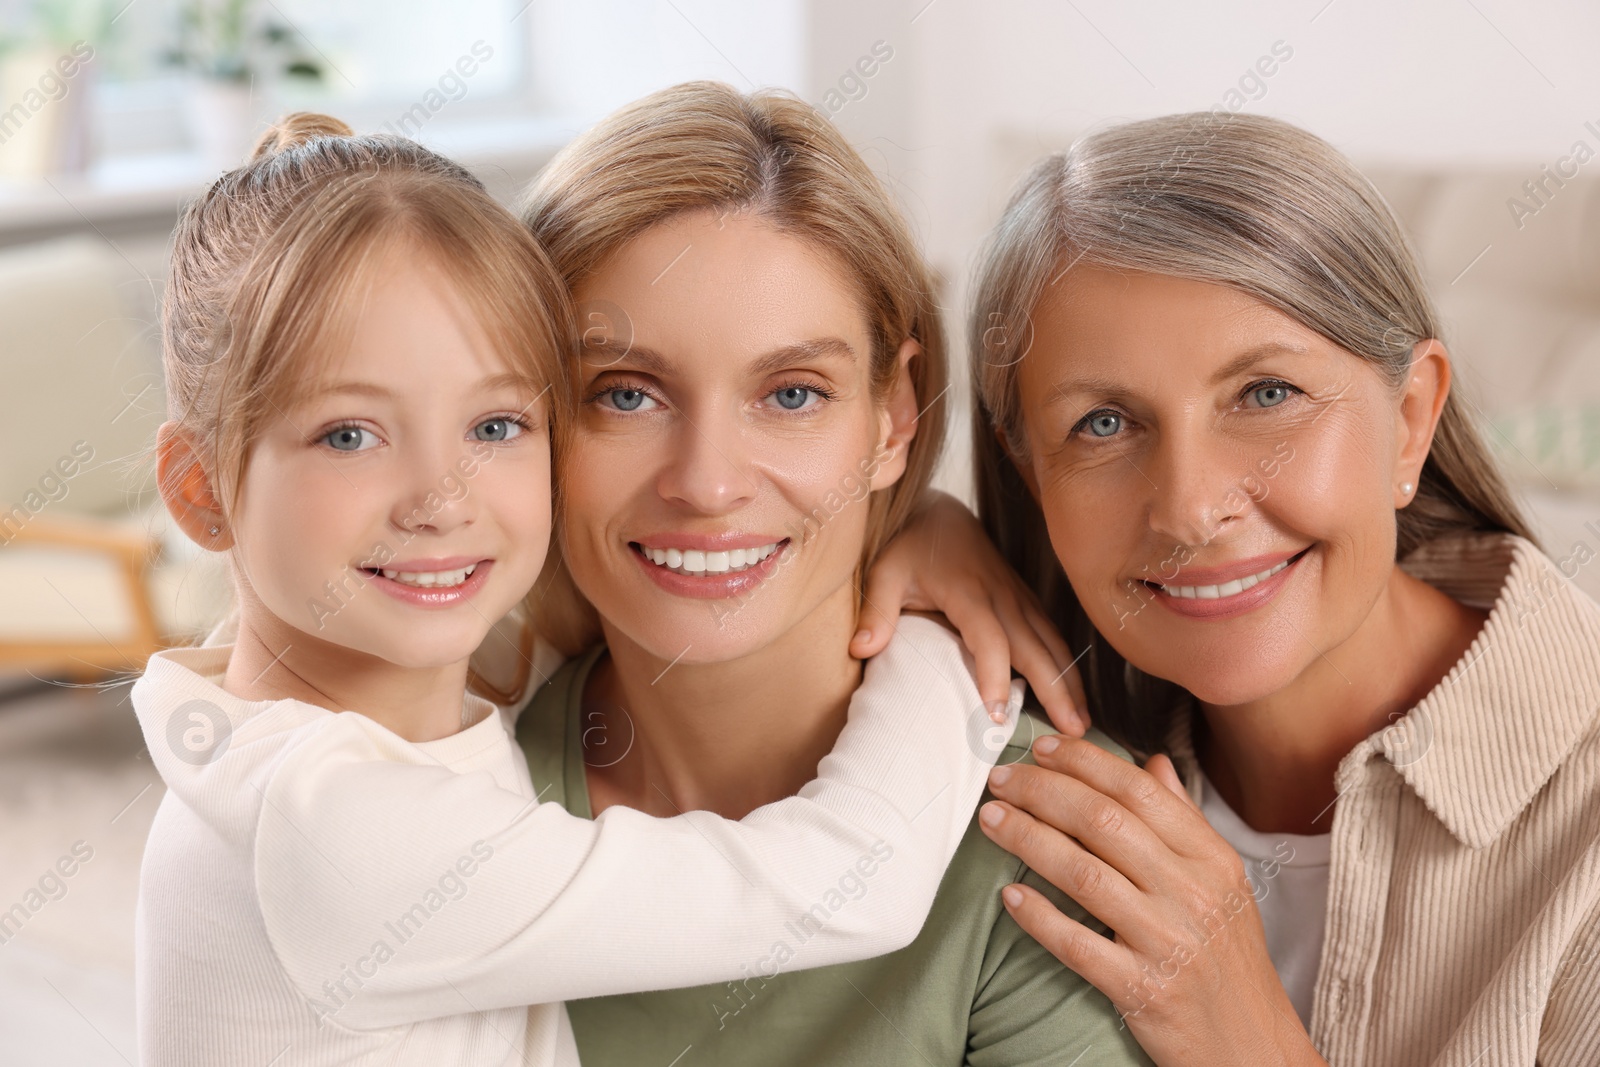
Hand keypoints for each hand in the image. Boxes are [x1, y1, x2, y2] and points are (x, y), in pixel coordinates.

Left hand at [849, 490, 1088, 734]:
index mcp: (968, 592)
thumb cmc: (909, 546)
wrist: (938, 511)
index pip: (989, 640)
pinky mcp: (1023, 598)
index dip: (995, 677)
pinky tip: (1073, 693)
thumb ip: (875, 610)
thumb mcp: (884, 571)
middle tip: (1072, 732)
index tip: (997, 714)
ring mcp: (1017, 596)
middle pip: (1036, 647)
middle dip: (1056, 689)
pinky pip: (1051, 633)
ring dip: (1070, 681)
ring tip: (1082, 723)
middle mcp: (1001, 595)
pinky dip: (1065, 663)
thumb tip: (860, 650)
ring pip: (1052, 642)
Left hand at [977, 737, 1328, 1065]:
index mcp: (1211, 859)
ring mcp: (1167, 942)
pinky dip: (1039, 918)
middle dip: (1042, 792)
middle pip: (1103, 823)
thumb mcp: (1224, 882)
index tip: (1042, 749)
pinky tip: (1008, 896)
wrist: (1253, 1047)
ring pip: (1083, 874)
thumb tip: (1153, 762)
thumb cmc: (1230, 960)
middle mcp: (1191, 893)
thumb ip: (1184, 819)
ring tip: (992, 821)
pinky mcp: (1142, 990)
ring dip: (1027, 840)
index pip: (1138, 791)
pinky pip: (1078, 945)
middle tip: (1001, 780)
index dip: (1083, 763)